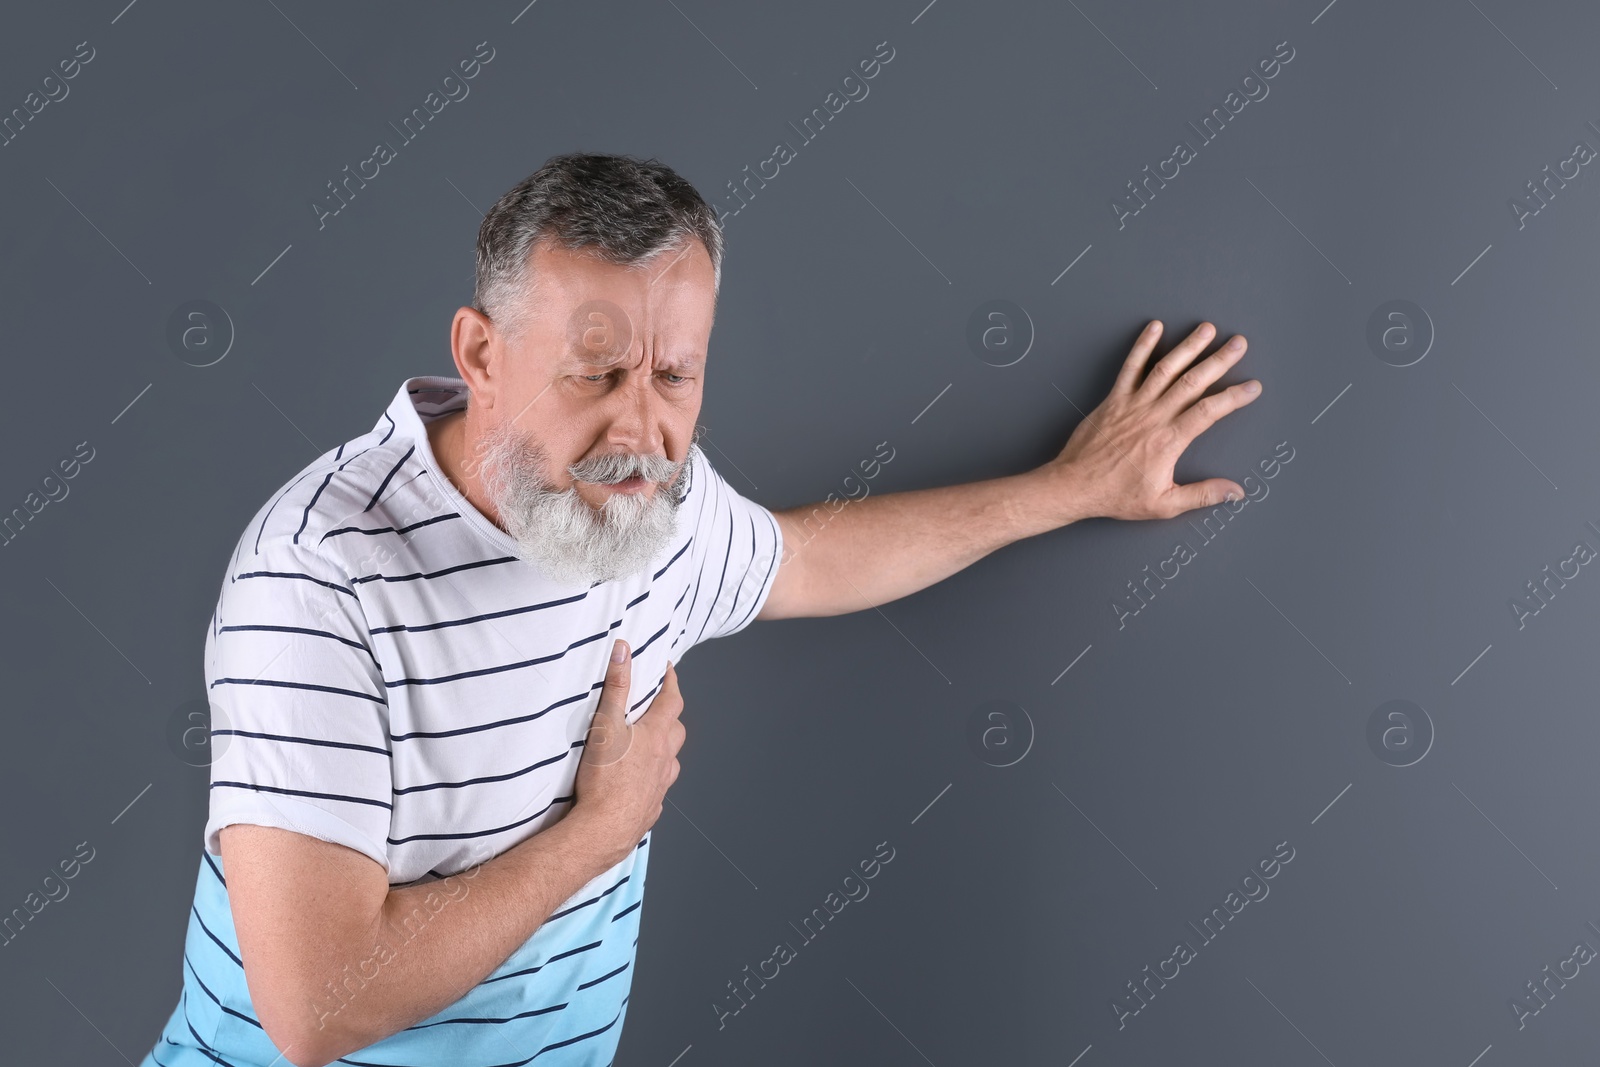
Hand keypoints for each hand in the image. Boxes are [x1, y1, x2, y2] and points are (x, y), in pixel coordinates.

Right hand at [569, 639, 685, 865]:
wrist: (604, 829)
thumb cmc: (605, 778)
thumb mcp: (606, 724)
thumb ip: (615, 687)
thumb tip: (624, 650)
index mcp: (657, 736)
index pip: (673, 701)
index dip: (671, 682)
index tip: (668, 670)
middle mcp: (665, 760)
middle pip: (677, 731)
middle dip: (670, 715)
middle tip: (657, 706)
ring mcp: (661, 786)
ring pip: (671, 761)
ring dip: (664, 748)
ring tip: (648, 743)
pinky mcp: (650, 808)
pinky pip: (658, 787)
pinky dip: (652, 778)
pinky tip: (638, 780)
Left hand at [1045, 320, 1261, 521]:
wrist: (1073, 486)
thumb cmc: (1114, 495)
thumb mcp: (1163, 504)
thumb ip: (1202, 495)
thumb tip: (1234, 491)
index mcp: (1168, 441)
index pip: (1209, 411)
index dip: (1234, 397)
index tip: (1253, 387)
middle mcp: (1152, 417)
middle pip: (1192, 382)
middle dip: (1218, 360)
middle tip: (1238, 344)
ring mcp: (1132, 405)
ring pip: (1165, 369)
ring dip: (1187, 347)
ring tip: (1206, 329)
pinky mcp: (1114, 400)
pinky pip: (1130, 368)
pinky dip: (1142, 346)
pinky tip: (1155, 328)